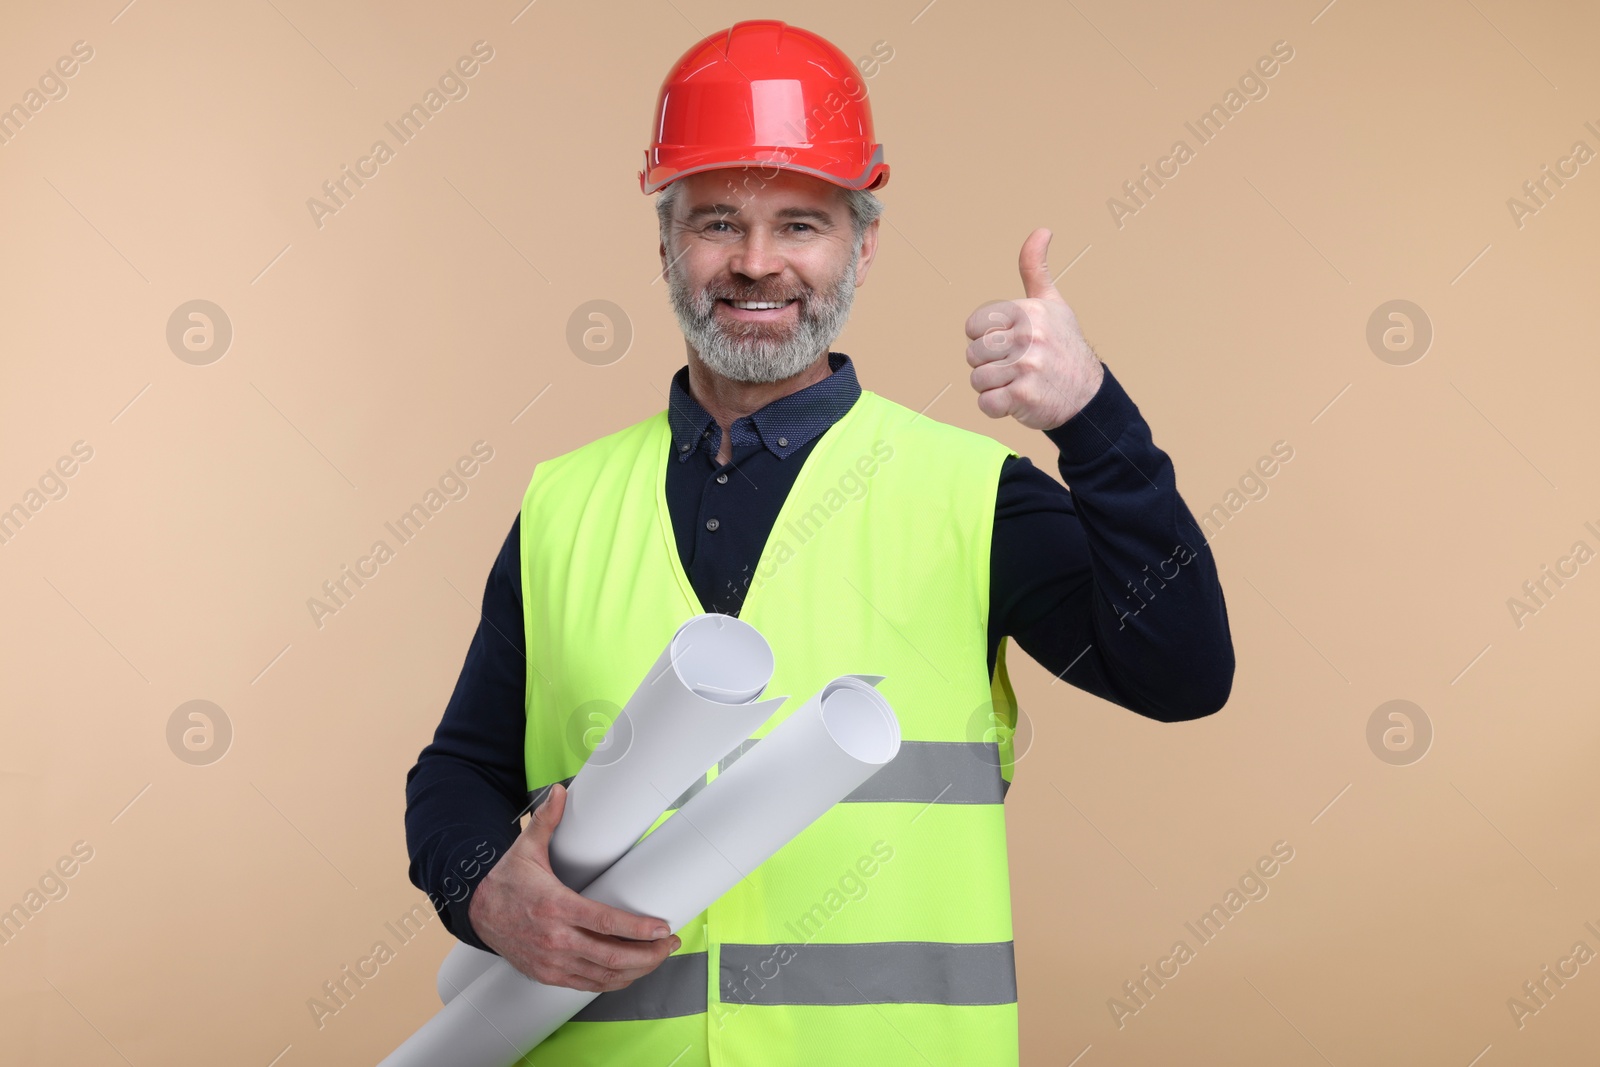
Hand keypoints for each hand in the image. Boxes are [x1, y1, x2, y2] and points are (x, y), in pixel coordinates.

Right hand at [467, 782, 679, 992]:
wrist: (476, 914)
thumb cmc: (506, 882)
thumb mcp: (526, 849)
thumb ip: (546, 821)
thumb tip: (559, 791)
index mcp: (555, 907)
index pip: (604, 922)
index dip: (637, 929)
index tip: (661, 928)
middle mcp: (555, 939)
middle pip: (611, 956)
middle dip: (648, 954)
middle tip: (668, 944)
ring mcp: (552, 961)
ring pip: (603, 975)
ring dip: (636, 970)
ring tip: (657, 957)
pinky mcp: (548, 975)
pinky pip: (588, 985)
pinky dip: (613, 982)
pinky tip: (630, 972)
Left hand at [964, 228, 1104, 430]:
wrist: (1088, 396)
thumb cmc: (1064, 347)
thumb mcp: (1053, 303)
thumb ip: (1036, 269)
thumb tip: (1042, 230)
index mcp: (1029, 311)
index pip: (974, 327)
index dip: (985, 339)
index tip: (1009, 345)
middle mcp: (1028, 336)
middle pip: (972, 354)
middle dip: (988, 365)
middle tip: (1016, 367)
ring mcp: (1026, 366)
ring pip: (976, 379)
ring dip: (993, 387)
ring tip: (1018, 382)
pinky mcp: (1023, 395)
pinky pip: (985, 403)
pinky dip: (997, 407)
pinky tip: (1017, 400)